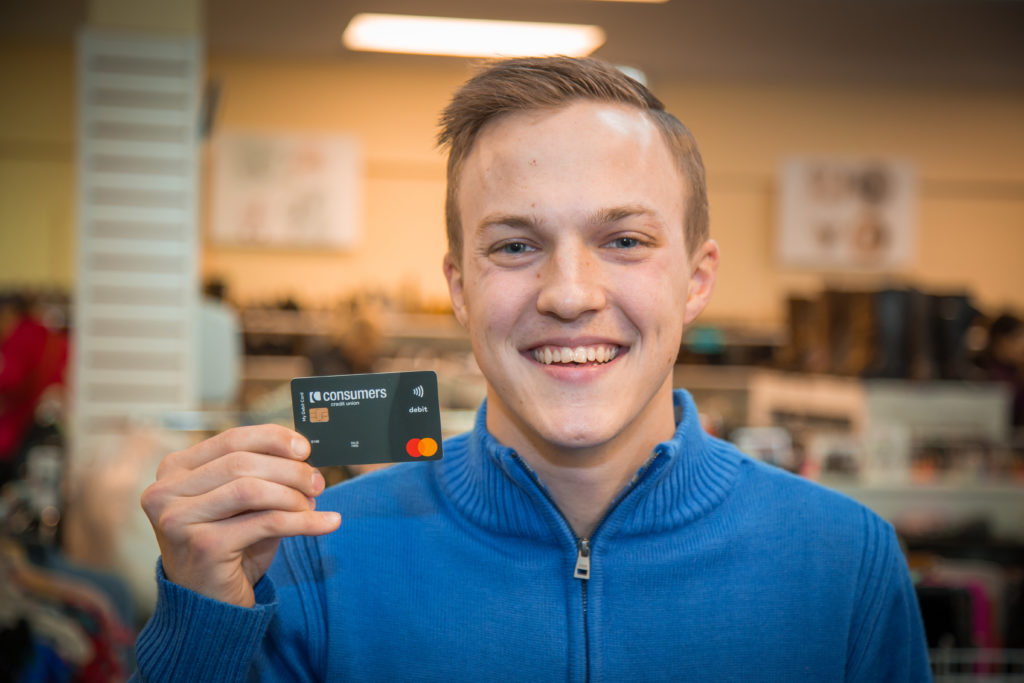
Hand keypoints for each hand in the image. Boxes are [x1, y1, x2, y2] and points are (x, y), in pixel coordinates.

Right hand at [140, 425, 340, 606]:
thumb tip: (304, 456)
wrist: (208, 604)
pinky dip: (304, 521)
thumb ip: (263, 474)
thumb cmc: (229, 547)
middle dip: (289, 469)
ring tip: (315, 503)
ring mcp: (178, 519)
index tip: (305, 448)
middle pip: (242, 462)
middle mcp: (166, 492)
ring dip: (293, 495)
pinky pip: (266, 522)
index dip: (273, 438)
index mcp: (174, 470)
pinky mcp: (203, 546)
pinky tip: (327, 523)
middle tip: (317, 481)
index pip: (230, 439)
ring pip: (252, 489)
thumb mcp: (242, 504)